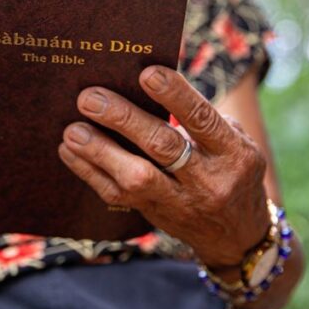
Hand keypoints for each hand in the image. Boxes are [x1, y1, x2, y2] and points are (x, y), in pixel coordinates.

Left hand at [59, 65, 269, 267]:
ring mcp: (181, 202)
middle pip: (163, 147)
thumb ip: (199, 116)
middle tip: (90, 98)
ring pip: (136, 178)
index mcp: (233, 153)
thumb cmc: (230, 168)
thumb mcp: (233, 140)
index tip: (146, 73)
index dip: (175, 96)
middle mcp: (209, 180)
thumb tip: (143, 80)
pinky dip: (89, 171)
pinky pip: (117, 196)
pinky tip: (70, 150)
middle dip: (124, 119)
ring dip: (100, 151)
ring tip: (73, 129)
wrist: (238, 234)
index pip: (202, 120)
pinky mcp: (154, 215)